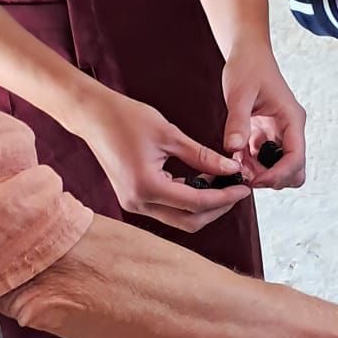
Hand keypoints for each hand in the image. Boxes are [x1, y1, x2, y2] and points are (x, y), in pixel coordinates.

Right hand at [82, 86, 249, 233]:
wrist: (93, 116)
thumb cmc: (126, 118)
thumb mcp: (170, 134)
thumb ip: (202, 156)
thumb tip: (231, 168)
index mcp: (147, 187)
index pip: (196, 203)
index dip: (225, 197)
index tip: (244, 188)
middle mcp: (138, 202)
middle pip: (189, 221)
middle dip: (217, 207)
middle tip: (236, 188)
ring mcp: (133, 203)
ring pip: (179, 218)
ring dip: (202, 205)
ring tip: (222, 182)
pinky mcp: (133, 198)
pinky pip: (166, 208)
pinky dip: (187, 200)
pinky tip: (201, 181)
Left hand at [221, 44, 306, 187]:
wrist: (247, 54)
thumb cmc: (248, 67)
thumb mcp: (240, 94)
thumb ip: (237, 122)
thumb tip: (233, 149)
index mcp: (292, 119)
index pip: (295, 158)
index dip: (277, 175)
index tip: (254, 181)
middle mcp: (290, 130)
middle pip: (294, 170)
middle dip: (272, 179)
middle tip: (244, 174)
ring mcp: (279, 134)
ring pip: (280, 169)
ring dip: (260, 173)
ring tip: (236, 162)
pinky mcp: (267, 136)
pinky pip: (263, 160)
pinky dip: (250, 164)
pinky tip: (234, 155)